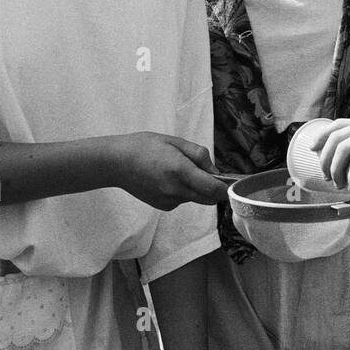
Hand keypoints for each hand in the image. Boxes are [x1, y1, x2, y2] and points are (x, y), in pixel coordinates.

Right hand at [108, 132, 229, 209]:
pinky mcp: (163, 206)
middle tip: (207, 173)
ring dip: (197, 188)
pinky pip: (182, 200)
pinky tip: (167, 179)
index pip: (214, 189)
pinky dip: (183, 192)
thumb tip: (215, 171)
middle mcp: (176, 190)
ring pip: (196, 198)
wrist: (116, 163)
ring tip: (178, 171)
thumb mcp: (175, 142)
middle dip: (214, 189)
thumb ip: (199, 155)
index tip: (232, 183)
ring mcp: (169, 201)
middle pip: (209, 198)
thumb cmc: (145, 147)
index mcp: (181, 171)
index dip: (227, 188)